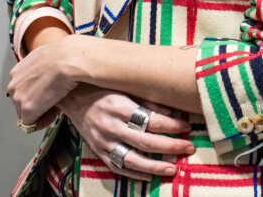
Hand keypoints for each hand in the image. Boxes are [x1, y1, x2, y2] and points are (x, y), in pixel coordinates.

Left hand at [8, 35, 78, 126]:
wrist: (69, 59)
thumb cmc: (64, 54)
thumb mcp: (47, 55)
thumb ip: (41, 65)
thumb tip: (50, 67)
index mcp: (18, 71)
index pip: (23, 89)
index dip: (38, 93)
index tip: (49, 93)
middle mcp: (14, 84)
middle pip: (23, 102)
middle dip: (38, 104)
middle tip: (55, 102)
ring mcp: (19, 97)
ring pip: (27, 113)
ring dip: (41, 112)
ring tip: (57, 107)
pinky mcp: (28, 109)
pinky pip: (32, 123)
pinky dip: (43, 121)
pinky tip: (55, 114)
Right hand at [57, 84, 194, 181]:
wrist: (73, 97)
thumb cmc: (103, 88)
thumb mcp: (125, 87)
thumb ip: (147, 100)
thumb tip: (172, 112)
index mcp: (120, 107)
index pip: (152, 120)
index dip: (172, 125)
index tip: (186, 126)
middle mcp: (111, 126)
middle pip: (146, 142)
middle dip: (170, 147)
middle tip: (189, 147)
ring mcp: (103, 142)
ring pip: (132, 160)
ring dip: (155, 166)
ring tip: (173, 169)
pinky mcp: (98, 151)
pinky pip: (117, 167)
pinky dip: (134, 173)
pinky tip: (150, 175)